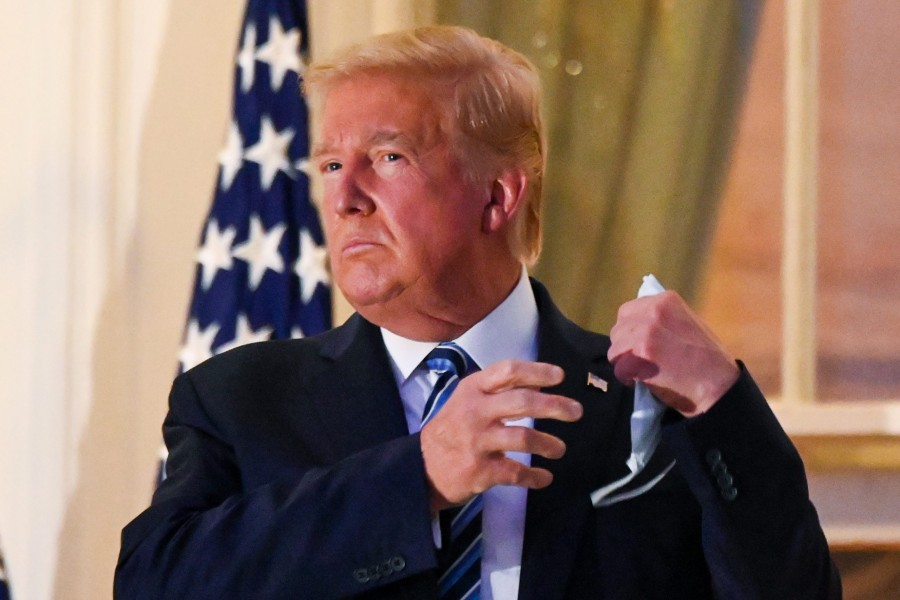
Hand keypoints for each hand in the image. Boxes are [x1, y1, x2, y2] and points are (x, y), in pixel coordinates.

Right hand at [419, 360, 581, 512]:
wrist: (420, 468)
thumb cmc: (451, 429)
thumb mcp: (468, 401)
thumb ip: (499, 391)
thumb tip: (540, 384)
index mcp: (472, 389)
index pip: (508, 371)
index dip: (537, 371)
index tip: (560, 376)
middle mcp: (474, 412)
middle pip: (522, 402)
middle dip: (555, 406)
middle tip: (576, 412)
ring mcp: (476, 442)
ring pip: (523, 437)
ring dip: (548, 444)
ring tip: (559, 449)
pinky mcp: (479, 471)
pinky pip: (516, 473)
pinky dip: (535, 477)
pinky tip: (544, 478)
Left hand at [608, 291, 738, 417]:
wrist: (719, 385)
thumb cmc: (706, 358)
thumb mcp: (686, 322)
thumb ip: (662, 319)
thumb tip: (636, 323)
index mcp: (665, 299)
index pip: (628, 311)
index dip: (631, 331)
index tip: (640, 344)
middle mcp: (653, 310)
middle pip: (618, 329)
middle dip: (625, 346)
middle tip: (640, 360)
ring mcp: (645, 332)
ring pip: (615, 349)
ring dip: (624, 363)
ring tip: (643, 371)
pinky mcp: (640, 355)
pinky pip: (618, 368)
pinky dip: (626, 378)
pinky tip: (642, 381)